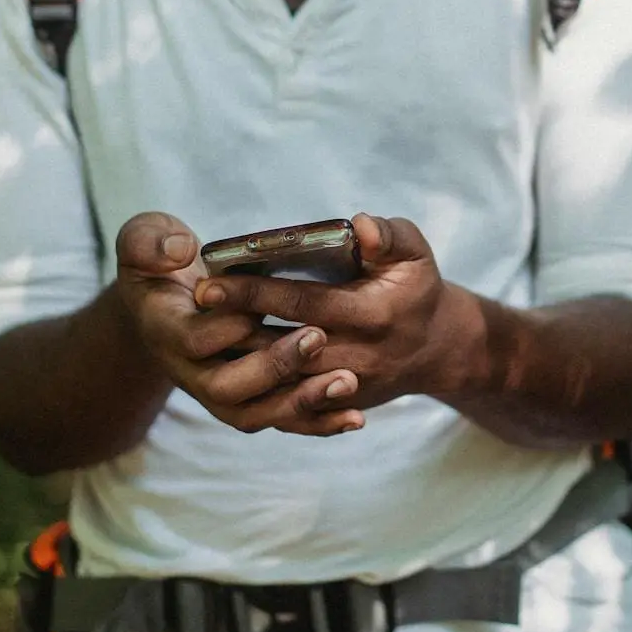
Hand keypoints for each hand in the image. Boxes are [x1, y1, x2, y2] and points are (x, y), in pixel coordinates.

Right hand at [113, 212, 367, 436]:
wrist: (162, 303)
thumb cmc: (159, 264)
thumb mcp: (143, 240)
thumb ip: (149, 242)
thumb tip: (179, 251)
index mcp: (166, 330)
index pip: (194, 341)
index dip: (226, 328)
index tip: (259, 307)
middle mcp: (190, 371)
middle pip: (227, 389)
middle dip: (273, 366)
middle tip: (317, 337)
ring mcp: (219, 391)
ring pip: (257, 414)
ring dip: (302, 403)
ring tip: (346, 382)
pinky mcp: (248, 399)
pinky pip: (280, 421)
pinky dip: (318, 422)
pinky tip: (354, 417)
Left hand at [191, 214, 484, 413]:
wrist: (437, 348)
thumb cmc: (416, 289)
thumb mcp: (414, 253)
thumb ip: (389, 235)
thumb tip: (360, 226)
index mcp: (374, 314)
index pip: (303, 305)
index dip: (255, 294)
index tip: (212, 281)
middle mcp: (359, 357)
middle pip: (282, 346)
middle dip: (234, 327)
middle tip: (195, 304)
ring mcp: (347, 388)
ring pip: (280, 381)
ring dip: (239, 358)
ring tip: (199, 332)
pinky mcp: (338, 406)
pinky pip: (290, 405)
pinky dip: (257, 388)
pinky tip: (225, 364)